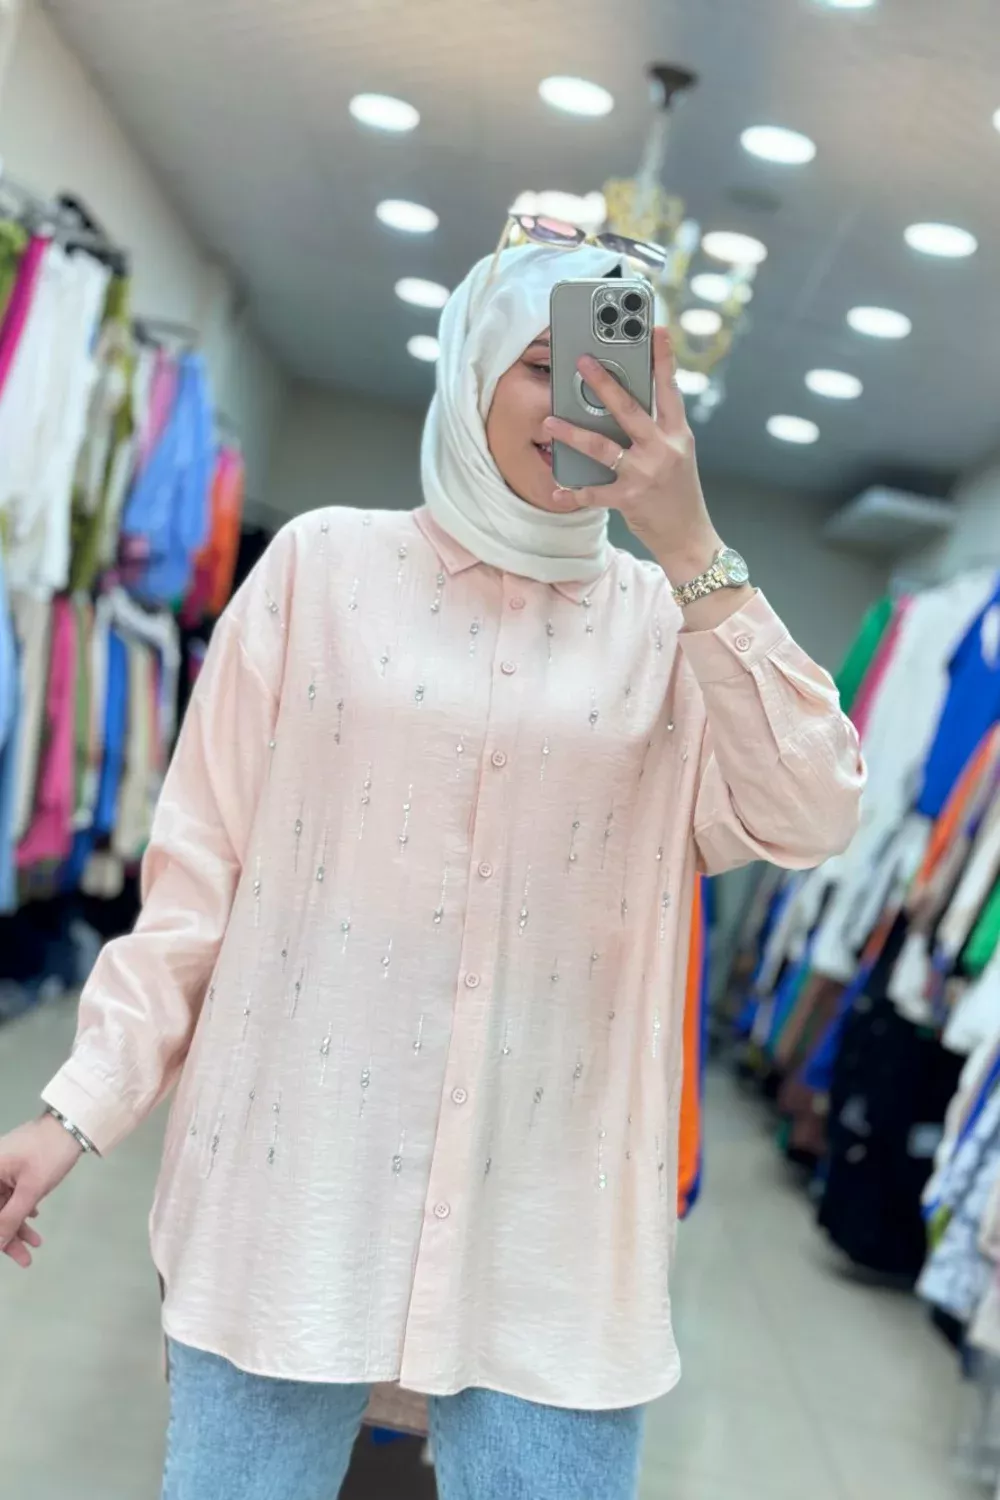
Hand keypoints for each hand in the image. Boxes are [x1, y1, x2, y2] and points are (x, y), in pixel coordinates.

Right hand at [0, 1115, 83, 1267]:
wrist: (71, 1124)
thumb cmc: (48, 1154)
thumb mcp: (30, 1189)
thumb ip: (10, 1218)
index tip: (6, 1251)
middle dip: (8, 1236)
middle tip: (25, 1260)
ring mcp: (3, 1169)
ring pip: (5, 1205)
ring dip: (19, 1225)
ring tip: (36, 1245)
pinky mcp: (15, 1168)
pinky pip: (13, 1194)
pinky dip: (23, 1209)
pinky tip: (34, 1219)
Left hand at [544, 326, 720, 584]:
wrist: (690, 538)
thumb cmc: (679, 494)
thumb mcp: (677, 456)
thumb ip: (657, 432)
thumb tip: (624, 407)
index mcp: (678, 434)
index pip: (670, 390)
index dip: (664, 359)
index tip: (657, 329)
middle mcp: (664, 449)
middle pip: (630, 409)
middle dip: (603, 383)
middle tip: (582, 361)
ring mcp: (646, 474)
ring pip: (603, 447)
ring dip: (572, 434)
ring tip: (549, 422)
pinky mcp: (631, 499)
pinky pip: (595, 492)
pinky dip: (573, 493)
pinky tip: (557, 491)